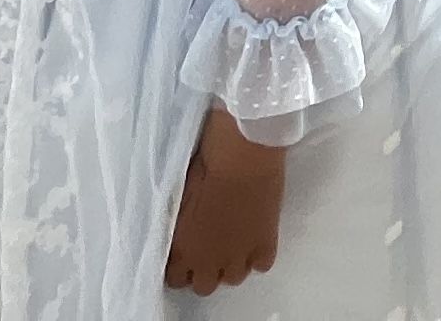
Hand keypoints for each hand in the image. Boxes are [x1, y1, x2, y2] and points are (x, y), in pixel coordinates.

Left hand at [162, 107, 287, 294]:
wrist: (241, 155)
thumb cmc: (204, 166)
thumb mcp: (178, 200)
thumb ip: (178, 228)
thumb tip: (179, 235)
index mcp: (183, 248)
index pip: (175, 278)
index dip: (180, 267)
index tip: (184, 254)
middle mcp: (210, 260)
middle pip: (204, 286)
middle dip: (204, 271)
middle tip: (207, 250)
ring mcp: (239, 255)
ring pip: (233, 279)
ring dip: (231, 265)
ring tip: (232, 244)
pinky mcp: (265, 243)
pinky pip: (261, 266)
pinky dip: (257, 256)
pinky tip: (253, 238)